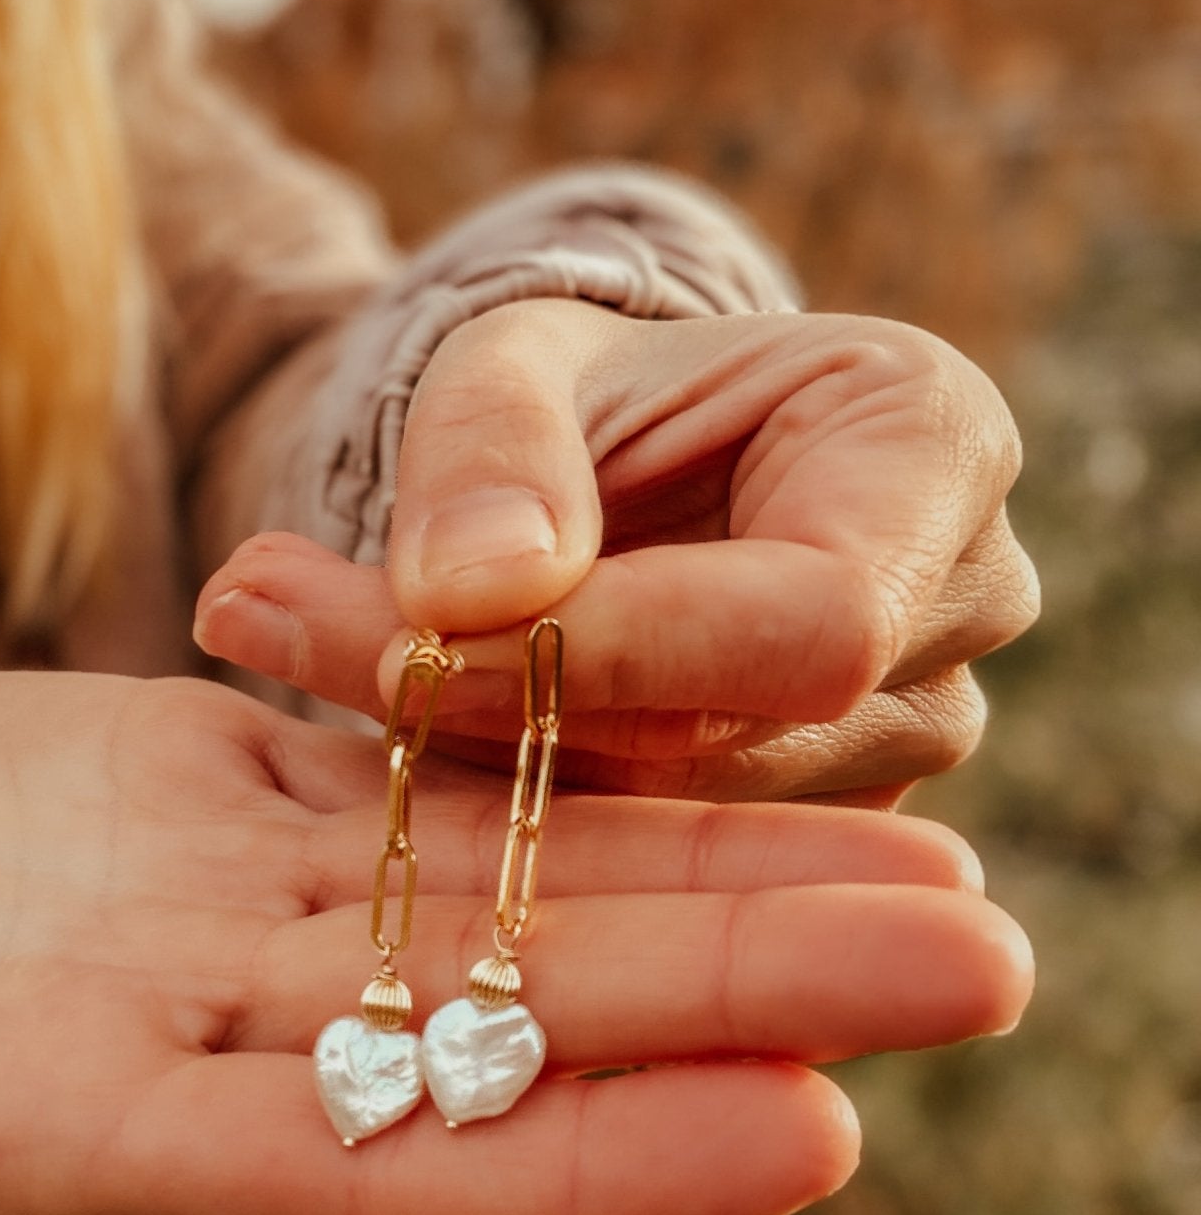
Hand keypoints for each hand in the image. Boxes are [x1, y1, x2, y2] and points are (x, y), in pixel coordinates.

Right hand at [0, 671, 1029, 1214]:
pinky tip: (723, 718)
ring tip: (928, 853)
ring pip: (501, 876)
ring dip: (710, 860)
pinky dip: (556, 740)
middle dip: (744, 981)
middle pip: (511, 1009)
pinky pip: (413, 757)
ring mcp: (230, 894)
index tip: (814, 1138)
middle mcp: (206, 1022)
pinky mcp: (219, 778)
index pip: (377, 1163)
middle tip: (981, 957)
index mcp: (80, 1121)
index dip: (588, 1158)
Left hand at [194, 301, 1038, 802]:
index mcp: (934, 455)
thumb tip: (472, 591)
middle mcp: (949, 616)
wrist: (627, 466)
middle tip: (265, 617)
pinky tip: (388, 723)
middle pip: (738, 729)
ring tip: (290, 634)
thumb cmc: (594, 395)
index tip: (417, 641)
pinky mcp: (804, 824)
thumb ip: (496, 450)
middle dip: (505, 705)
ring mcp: (894, 736)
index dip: (624, 652)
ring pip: (680, 813)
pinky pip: (652, 853)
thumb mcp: (520, 361)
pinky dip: (506, 800)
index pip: (811, 617)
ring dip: (477, 756)